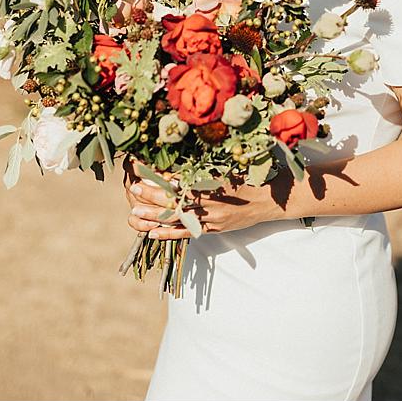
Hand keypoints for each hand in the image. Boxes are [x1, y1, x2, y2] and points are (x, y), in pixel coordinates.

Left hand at [124, 161, 271, 239]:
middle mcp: (211, 202)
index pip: (181, 181)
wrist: (269, 200)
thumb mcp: (224, 168)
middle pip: (175, 200)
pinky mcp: (213, 229)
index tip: (144, 171)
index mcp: (213, 183)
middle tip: (133, 189)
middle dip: (152, 195)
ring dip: (155, 215)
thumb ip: (202, 169)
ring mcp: (212, 218)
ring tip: (135, 213)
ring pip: (178, 218)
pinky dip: (169, 234)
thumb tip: (175, 166)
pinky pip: (188, 233)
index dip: (160, 177)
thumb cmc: (247, 177)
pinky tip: (152, 232)